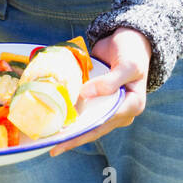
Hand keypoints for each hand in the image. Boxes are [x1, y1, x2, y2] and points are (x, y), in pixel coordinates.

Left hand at [49, 28, 151, 155]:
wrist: (128, 37)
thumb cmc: (132, 51)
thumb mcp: (128, 65)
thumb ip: (110, 82)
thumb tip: (84, 94)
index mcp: (132, 106)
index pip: (104, 122)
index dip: (83, 132)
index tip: (64, 137)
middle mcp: (120, 111)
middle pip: (94, 128)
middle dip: (73, 138)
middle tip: (52, 146)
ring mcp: (107, 105)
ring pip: (87, 121)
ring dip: (70, 128)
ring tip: (50, 136)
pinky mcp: (98, 98)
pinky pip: (84, 108)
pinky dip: (71, 113)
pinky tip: (55, 117)